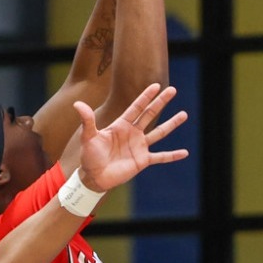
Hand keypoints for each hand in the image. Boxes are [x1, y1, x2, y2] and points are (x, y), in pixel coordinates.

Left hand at [73, 83, 187, 193]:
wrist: (94, 177)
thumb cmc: (89, 156)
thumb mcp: (88, 137)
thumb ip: (87, 121)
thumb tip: (77, 104)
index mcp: (121, 125)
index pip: (136, 107)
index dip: (146, 96)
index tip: (156, 85)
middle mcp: (133, 133)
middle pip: (150, 114)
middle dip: (161, 102)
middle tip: (173, 90)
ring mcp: (139, 146)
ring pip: (159, 133)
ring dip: (171, 124)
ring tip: (184, 114)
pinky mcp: (142, 160)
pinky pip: (160, 157)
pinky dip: (172, 155)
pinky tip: (185, 153)